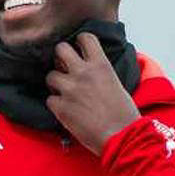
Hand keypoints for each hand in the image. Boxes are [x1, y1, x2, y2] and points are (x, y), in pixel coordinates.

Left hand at [46, 32, 139, 154]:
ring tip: (64, 92)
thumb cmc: (124, 115)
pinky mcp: (61, 108)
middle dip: (60, 57)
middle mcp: (83, 73)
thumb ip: (101, 73)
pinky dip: (55, 104)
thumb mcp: (117, 84)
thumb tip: (92, 68)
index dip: (79, 42)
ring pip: (50, 75)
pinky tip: (65, 109)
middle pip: (60, 49)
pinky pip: (49, 100)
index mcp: (101, 65)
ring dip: (56, 83)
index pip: (84, 38)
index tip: (79, 48)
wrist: (122, 137)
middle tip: (65, 67)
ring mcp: (70, 90)